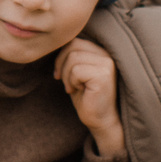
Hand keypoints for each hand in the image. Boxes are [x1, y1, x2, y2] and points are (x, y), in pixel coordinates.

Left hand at [56, 37, 123, 159]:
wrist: (100, 120)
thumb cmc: (86, 97)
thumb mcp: (76, 72)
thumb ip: (71, 56)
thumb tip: (54, 44)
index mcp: (101, 51)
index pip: (74, 41)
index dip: (61, 55)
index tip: (58, 73)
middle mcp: (107, 54)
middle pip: (72, 46)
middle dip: (61, 64)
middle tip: (63, 81)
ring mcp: (107, 64)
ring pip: (72, 58)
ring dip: (66, 75)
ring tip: (73, 87)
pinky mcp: (103, 75)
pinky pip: (76, 71)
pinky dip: (72, 82)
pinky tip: (79, 91)